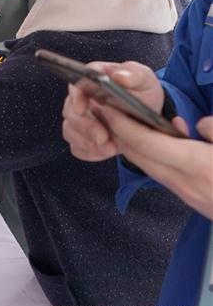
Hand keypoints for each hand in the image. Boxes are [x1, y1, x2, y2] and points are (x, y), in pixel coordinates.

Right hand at [61, 61, 164, 161]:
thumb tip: (119, 75)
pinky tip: (105, 151)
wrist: (147, 117)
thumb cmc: (142, 93)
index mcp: (91, 79)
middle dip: (85, 127)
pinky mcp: (82, 137)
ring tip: (108, 148)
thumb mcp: (145, 80)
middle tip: (102, 137)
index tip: (82, 108)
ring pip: (70, 131)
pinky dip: (89, 152)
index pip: (76, 85)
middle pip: (70, 112)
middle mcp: (80, 98)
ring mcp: (79, 119)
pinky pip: (76, 147)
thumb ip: (134, 74)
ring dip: (87, 142)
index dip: (77, 97)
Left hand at [93, 107, 212, 218]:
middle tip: (105, 109)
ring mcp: (186, 194)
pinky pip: (159, 173)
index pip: (146, 142)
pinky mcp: (190, 199)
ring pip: (146, 166)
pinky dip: (148, 155)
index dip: (122, 123)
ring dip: (130, 144)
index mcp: (197, 165)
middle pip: (137, 155)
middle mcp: (185, 182)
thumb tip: (199, 124)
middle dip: (116, 131)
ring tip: (123, 121)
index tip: (107, 106)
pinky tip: (154, 142)